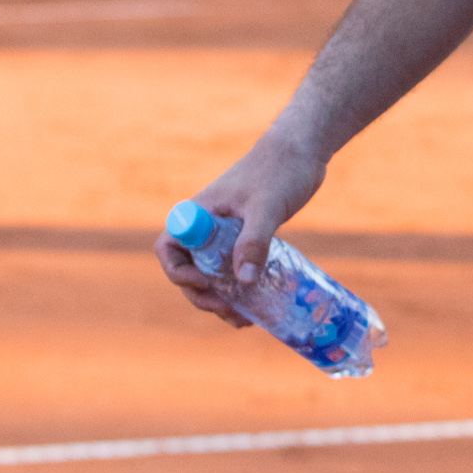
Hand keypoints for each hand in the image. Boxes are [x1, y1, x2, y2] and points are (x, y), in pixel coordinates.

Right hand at [153, 141, 326, 328]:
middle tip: (229, 310)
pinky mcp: (246, 238)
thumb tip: (244, 283)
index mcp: (200, 213)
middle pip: (189, 270)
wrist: (303, 151)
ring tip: (244, 321)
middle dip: (203, 295)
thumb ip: (254, 241)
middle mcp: (208, 225)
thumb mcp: (267, 207)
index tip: (206, 284)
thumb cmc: (280, 170)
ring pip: (212, 274)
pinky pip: (234, 269)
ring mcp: (226, 233)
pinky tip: (256, 308)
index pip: (170, 248)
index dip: (179, 273)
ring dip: (221, 299)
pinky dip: (240, 289)